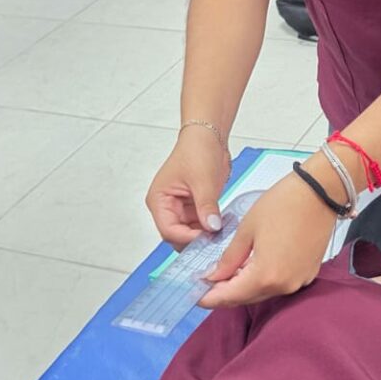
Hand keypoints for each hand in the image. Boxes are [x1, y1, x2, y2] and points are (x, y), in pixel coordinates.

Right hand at [147, 128, 231, 247]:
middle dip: (195, 240)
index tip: (206, 239)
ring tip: (220, 236)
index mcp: (159, 200)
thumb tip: (212, 227)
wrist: (208, 137)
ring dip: (204, 236)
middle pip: (177, 235)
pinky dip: (210, 228)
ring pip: (189, 233)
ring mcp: (180, 208)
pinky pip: (200, 225)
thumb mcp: (203, 181)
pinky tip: (221, 228)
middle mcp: (166, 206)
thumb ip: (206, 206)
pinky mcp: (194, 207)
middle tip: (215, 243)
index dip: (186, 238)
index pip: (168, 230)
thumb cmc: (197, 150)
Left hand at [199, 171, 337, 308]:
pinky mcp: (308, 273)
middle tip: (207, 285)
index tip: (195, 295)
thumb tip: (214, 276)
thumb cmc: (281, 205)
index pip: (231, 296)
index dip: (210, 297)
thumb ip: (229, 258)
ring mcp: (298, 281)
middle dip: (225, 294)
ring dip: (243, 288)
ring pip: (263, 293)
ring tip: (225, 276)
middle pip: (247, 298)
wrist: (322, 192)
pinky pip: (279, 284)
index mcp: (265, 275)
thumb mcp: (247, 230)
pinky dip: (262, 281)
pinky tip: (250, 269)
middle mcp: (283, 286)